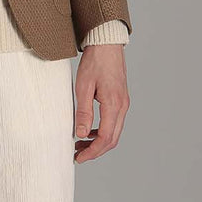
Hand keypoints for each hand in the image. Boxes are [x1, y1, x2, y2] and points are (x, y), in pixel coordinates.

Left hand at [73, 44, 129, 163]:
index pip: (105, 138)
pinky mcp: (121, 99)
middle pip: (112, 139)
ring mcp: (124, 103)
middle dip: (95, 151)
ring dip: (99, 142)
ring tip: (81, 144)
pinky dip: (103, 131)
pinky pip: (114, 122)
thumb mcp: (84, 86)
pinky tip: (90, 130)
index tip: (79, 158)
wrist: (107, 43)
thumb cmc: (95, 61)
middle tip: (78, 154)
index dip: (92, 152)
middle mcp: (122, 107)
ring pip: (114, 132)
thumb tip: (82, 134)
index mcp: (114, 105)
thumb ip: (84, 111)